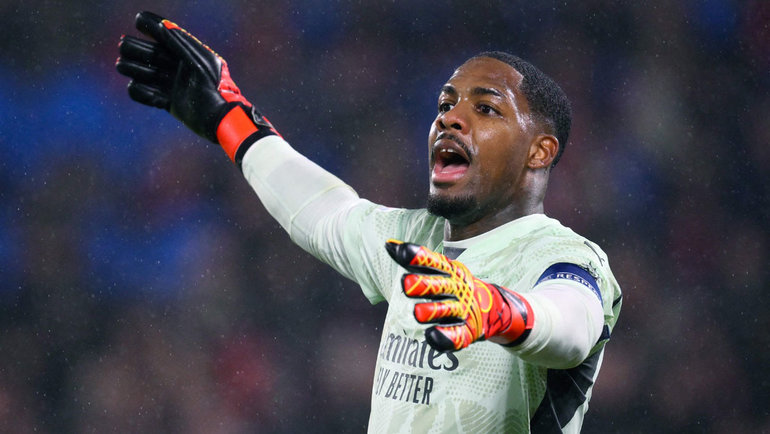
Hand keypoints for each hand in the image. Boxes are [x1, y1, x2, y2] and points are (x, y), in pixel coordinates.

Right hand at [115, 11, 278, 165]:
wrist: (221, 119)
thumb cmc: (214, 87)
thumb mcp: (198, 62)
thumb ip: (180, 44)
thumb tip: (162, 25)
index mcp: (190, 56)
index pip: (167, 38)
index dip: (153, 28)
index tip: (138, 20)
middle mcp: (182, 70)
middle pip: (154, 56)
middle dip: (138, 50)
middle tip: (123, 46)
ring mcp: (177, 87)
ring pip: (150, 75)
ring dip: (135, 69)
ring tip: (121, 65)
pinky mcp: (174, 104)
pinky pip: (151, 96)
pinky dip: (141, 92)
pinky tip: (133, 86)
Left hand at [386, 239, 533, 351]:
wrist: (491, 307)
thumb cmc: (455, 285)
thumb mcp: (440, 269)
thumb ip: (414, 259)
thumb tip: (387, 243)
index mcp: (451, 272)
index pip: (434, 261)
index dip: (418, 257)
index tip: (402, 252)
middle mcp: (458, 289)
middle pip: (440, 286)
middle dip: (423, 285)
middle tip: (405, 284)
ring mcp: (464, 310)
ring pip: (447, 310)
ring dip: (432, 311)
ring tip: (417, 313)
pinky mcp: (468, 331)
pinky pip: (457, 335)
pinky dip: (445, 337)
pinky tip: (432, 336)